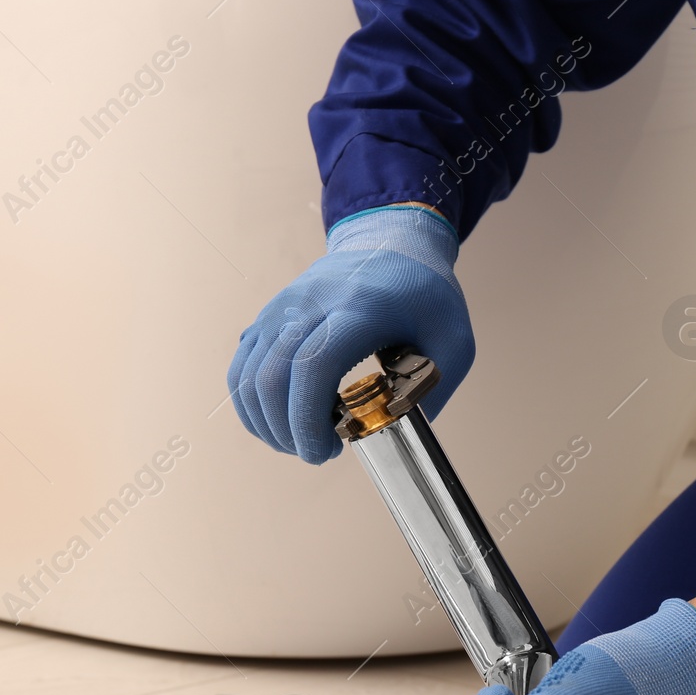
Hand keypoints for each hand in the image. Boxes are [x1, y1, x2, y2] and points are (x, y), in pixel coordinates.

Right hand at [228, 205, 472, 463]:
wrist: (389, 242)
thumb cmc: (423, 295)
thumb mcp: (454, 340)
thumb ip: (433, 390)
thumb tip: (397, 433)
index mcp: (360, 308)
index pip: (314, 366)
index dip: (309, 419)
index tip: (327, 451)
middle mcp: (310, 304)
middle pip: (273, 377)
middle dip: (288, 432)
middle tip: (320, 453)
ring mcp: (281, 309)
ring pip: (248, 377)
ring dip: (267, 424)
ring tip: (302, 441)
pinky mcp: (267, 318)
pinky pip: (241, 369)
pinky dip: (252, 406)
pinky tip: (281, 423)